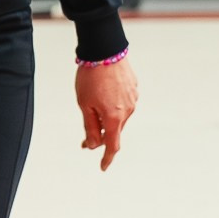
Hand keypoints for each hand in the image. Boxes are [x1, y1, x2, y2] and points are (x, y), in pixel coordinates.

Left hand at [75, 56, 137, 171]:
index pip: (112, 145)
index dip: (107, 158)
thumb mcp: (84, 105)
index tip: (102, 167)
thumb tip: (93, 145)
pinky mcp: (134, 88)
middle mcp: (128, 111)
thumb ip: (90, 128)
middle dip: (101, 137)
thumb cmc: (90, 77)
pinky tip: (103, 95)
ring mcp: (133, 99)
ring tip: (91, 110)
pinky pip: (123, 104)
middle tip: (85, 140)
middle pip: (114, 131)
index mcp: (114, 117)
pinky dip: (113, 106)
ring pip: (119, 117)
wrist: (104, 49)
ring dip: (107, 120)